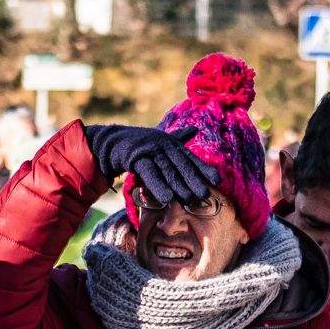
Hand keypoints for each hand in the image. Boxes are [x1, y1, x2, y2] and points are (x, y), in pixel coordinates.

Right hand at [83, 124, 218, 206]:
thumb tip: (195, 129)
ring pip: (167, 171)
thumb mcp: (160, 139)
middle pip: (181, 166)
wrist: (113, 141)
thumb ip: (178, 137)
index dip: (204, 169)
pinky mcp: (136, 158)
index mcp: (171, 143)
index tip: (217, 181)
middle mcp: (163, 145)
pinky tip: (167, 198)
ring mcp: (150, 150)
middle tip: (204, 195)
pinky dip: (159, 186)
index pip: (190, 158)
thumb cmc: (140, 144)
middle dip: (194, 181)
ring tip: (189, 200)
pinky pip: (150, 174)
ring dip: (179, 186)